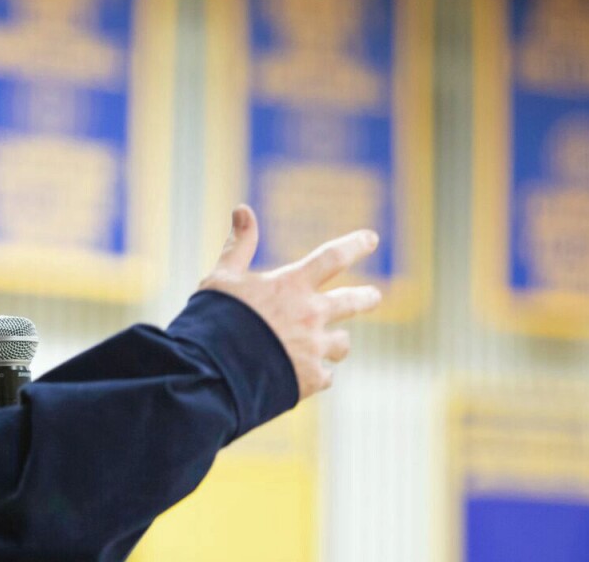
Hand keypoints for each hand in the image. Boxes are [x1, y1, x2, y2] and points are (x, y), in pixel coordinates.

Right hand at [198, 204, 381, 399]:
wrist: (214, 371)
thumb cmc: (214, 320)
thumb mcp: (222, 277)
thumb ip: (238, 245)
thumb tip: (242, 208)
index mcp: (292, 286)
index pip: (332, 257)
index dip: (354, 245)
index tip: (371, 238)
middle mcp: (311, 315)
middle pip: (352, 302)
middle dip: (366, 297)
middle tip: (374, 295)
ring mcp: (313, 349)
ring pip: (341, 343)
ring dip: (336, 342)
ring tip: (330, 345)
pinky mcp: (310, 379)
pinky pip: (325, 377)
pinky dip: (317, 374)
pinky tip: (305, 376)